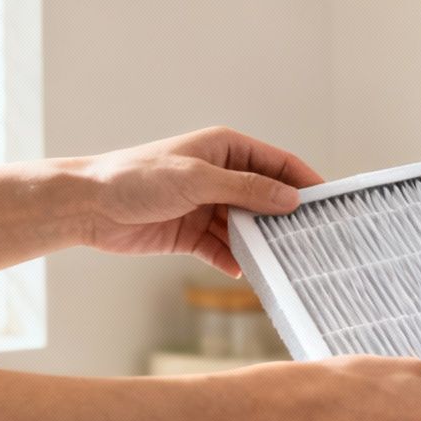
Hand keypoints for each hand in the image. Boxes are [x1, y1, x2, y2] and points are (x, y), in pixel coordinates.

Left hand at [76, 127, 321, 275]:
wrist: (89, 206)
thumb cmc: (137, 178)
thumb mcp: (198, 180)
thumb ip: (247, 190)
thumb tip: (291, 200)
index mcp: (225, 149)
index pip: (278, 164)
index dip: (306, 182)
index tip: (332, 205)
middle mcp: (221, 176)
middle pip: (267, 199)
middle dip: (287, 219)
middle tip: (313, 240)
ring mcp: (208, 206)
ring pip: (249, 227)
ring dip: (262, 244)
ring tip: (284, 262)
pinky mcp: (194, 235)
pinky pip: (226, 249)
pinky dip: (236, 260)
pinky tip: (244, 271)